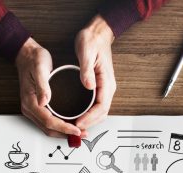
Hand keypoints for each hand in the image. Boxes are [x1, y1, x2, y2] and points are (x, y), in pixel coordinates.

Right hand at [15, 38, 81, 137]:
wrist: (26, 55)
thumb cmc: (34, 60)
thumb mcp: (40, 68)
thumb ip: (42, 85)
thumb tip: (44, 101)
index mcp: (30, 102)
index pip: (49, 121)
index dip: (64, 128)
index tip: (76, 129)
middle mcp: (30, 109)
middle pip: (49, 129)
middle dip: (65, 134)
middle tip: (81, 134)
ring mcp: (33, 110)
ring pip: (48, 128)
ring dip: (63, 133)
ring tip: (79, 132)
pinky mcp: (37, 108)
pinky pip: (48, 123)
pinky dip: (60, 127)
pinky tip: (70, 125)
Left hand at [74, 15, 115, 130]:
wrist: (98, 33)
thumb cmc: (92, 40)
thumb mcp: (86, 52)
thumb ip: (87, 70)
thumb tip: (88, 86)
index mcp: (107, 82)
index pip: (101, 107)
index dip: (90, 118)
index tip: (78, 123)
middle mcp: (108, 88)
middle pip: (102, 114)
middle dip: (89, 124)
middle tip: (74, 129)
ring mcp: (104, 89)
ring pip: (99, 113)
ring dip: (89, 122)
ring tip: (75, 127)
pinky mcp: (99, 88)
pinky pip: (96, 107)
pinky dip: (89, 115)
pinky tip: (79, 117)